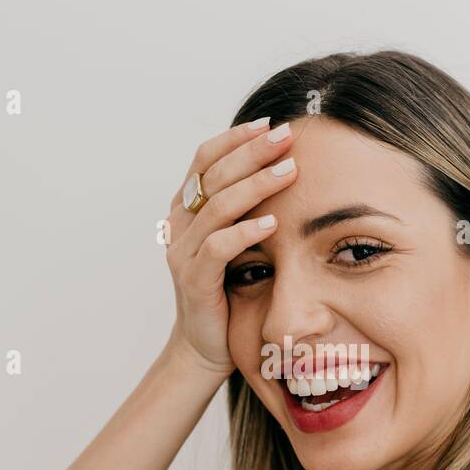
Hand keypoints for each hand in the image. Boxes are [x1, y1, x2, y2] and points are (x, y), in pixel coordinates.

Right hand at [163, 117, 297, 376]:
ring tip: (289, 171)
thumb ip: (245, 208)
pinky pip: (216, 247)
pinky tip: (272, 222)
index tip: (270, 123)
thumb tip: (285, 166)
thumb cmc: (229, 291)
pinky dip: (245, 231)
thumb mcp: (236, 241)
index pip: (205, 159)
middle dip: (252, 152)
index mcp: (187, 209)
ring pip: (217, 206)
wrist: (206, 346)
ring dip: (255, 185)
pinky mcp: (194, 281)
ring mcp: (183, 252)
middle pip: (213, 175)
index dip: (235, 139)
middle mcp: (179, 225)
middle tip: (287, 136)